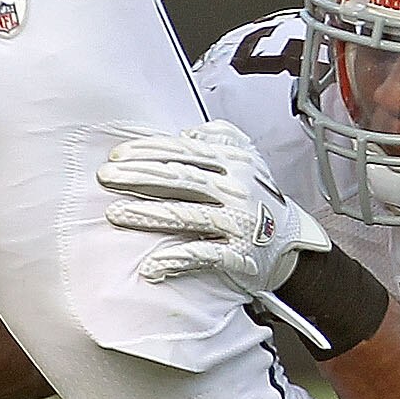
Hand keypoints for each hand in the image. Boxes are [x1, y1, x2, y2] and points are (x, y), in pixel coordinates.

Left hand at [99, 121, 331, 293]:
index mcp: (235, 163)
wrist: (294, 243)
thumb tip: (186, 133)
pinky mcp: (238, 255)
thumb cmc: (262, 200)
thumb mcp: (249, 160)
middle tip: (105, 178)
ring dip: (148, 215)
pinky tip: (150, 264)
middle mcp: (236, 190)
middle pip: (180, 179)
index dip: (148, 151)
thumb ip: (220, 138)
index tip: (117, 155)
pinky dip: (175, 260)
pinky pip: (202, 256)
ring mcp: (237, 223)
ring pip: (187, 215)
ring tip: (116, 213)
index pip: (184, 151)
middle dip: (138, 176)